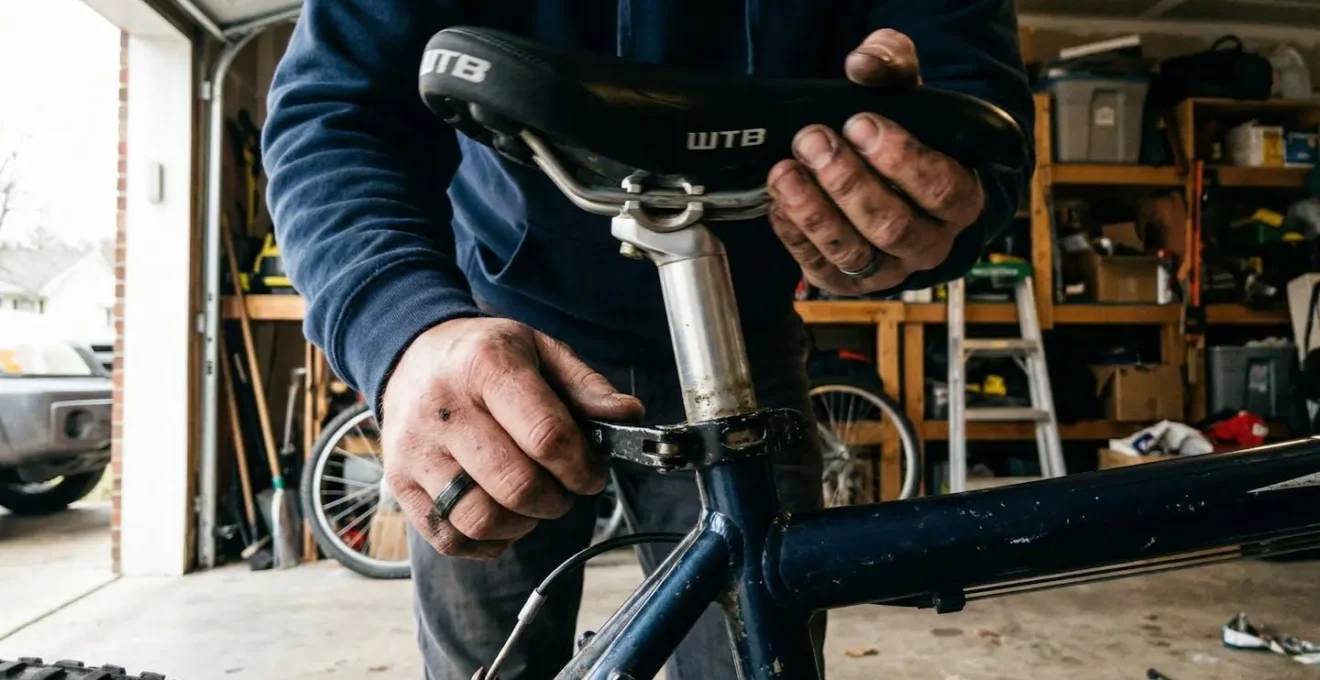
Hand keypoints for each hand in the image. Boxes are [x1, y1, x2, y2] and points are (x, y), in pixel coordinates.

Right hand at [380, 317, 643, 558]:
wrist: (410, 354)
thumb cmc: (483, 356)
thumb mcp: (540, 349)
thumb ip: (586, 385)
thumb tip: (629, 416)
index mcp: (486, 366)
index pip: (546, 436)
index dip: (581, 467)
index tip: (591, 474)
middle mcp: (443, 409)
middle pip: (516, 485)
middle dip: (557, 500)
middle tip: (565, 490)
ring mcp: (415, 450)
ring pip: (480, 519)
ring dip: (523, 524)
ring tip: (532, 503)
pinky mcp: (399, 482)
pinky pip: (449, 538)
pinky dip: (486, 542)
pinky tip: (502, 517)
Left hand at [768, 29, 985, 294]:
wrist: (890, 175)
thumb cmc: (906, 133)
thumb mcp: (906, 90)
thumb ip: (891, 65)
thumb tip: (862, 63)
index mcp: (961, 198)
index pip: (941, 189)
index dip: (900, 159)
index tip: (859, 124)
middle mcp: (931, 241)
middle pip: (892, 226)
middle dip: (846, 182)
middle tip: (811, 142)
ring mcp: (891, 268)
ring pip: (855, 254)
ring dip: (814, 213)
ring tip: (785, 174)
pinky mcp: (851, 282)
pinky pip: (823, 269)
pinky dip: (796, 237)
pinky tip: (780, 203)